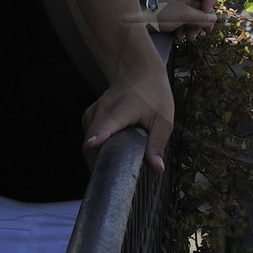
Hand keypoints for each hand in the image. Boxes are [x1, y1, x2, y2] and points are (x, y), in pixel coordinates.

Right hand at [81, 58, 175, 173]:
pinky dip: (98, 150)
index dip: (99, 136)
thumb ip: (157, 144)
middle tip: (115, 180)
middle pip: (92, 142)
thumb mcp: (163, 120)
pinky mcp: (88, 118)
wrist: (139, 73)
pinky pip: (89, 140)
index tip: (93, 145)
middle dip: (101, 163)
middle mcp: (102, 109)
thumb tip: (158, 168)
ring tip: (115, 168)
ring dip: (100, 158)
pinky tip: (112, 154)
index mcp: (122, 109)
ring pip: (88, 144)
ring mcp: (92, 113)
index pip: (107, 123)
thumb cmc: (154, 96)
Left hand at [126, 0, 217, 43]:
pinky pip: (182, 21)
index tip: (206, 13)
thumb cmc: (160, 14)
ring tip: (188, 38)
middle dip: (202, 20)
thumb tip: (214, 19)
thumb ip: (201, 17)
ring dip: (192, 28)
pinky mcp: (169, 15)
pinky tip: (178, 38)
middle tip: (205, 32)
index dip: (210, 1)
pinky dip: (182, 30)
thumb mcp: (183, 16)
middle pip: (201, 5)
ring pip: (192, 15)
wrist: (136, 22)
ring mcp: (175, 5)